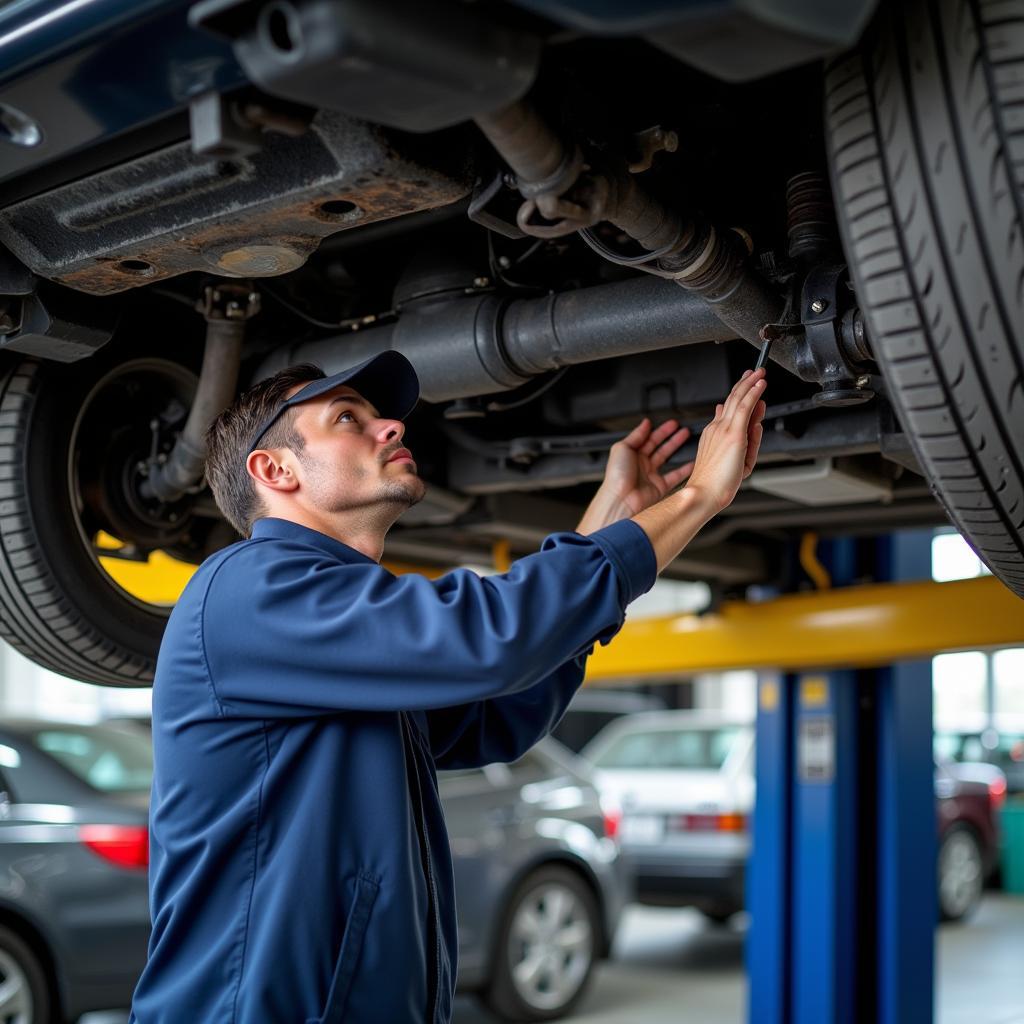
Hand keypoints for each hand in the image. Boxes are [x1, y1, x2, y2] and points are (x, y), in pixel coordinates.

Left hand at [576, 417, 693, 532]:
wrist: (621, 501)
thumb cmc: (617, 477)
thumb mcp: (622, 448)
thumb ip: (636, 435)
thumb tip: (645, 423)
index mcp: (631, 454)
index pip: (648, 438)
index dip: (660, 430)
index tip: (672, 423)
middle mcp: (641, 464)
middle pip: (659, 447)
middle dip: (671, 436)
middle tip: (683, 428)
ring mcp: (650, 476)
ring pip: (667, 458)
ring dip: (677, 448)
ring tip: (687, 439)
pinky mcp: (659, 488)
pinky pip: (675, 476)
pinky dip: (684, 470)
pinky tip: (692, 462)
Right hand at [686, 368, 766, 513]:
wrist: (703, 493)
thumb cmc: (715, 484)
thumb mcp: (737, 460)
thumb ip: (747, 441)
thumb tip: (755, 424)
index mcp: (714, 435)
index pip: (727, 411)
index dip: (736, 397)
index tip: (744, 388)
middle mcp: (717, 428)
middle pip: (732, 400)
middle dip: (744, 384)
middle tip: (753, 373)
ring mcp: (724, 429)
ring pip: (739, 399)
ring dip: (750, 383)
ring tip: (760, 373)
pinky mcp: (733, 433)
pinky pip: (745, 406)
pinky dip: (753, 392)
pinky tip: (759, 384)